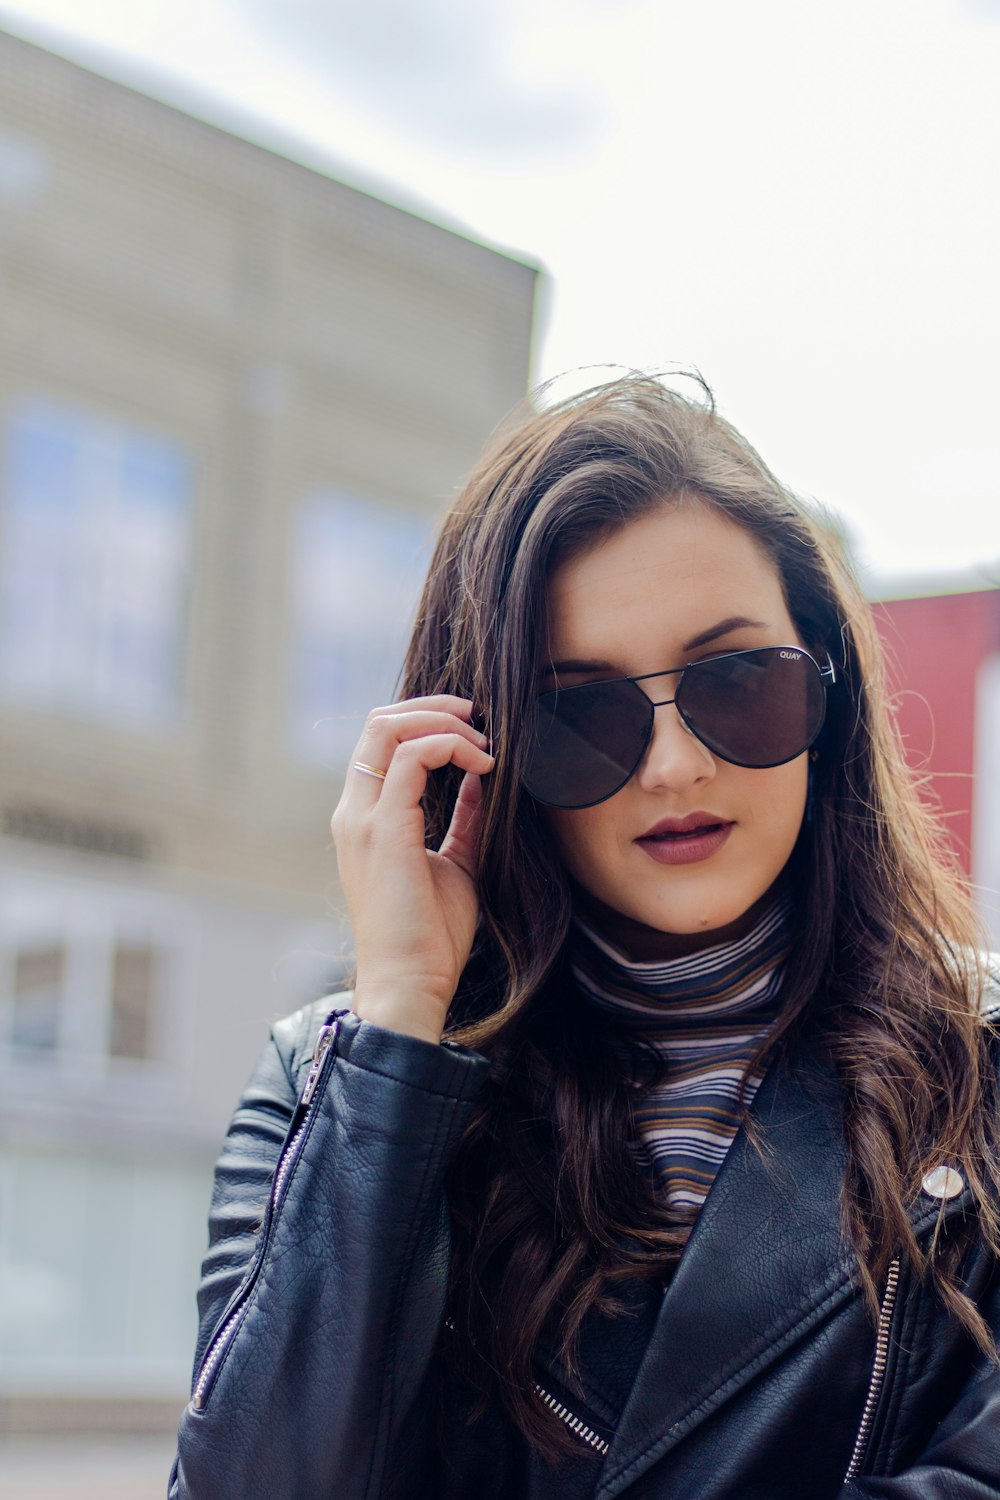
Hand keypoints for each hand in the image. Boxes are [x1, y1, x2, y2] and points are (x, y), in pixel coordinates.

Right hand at [331, 696, 494, 1044]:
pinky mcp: (383, 829)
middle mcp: (354, 811)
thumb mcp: (456, 862)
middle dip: (436, 708)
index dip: (428, 722)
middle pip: (380, 721)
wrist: (410, 984)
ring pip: (389, 727)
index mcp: (365, 818)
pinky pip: (411, 757)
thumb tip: (481, 778)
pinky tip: (483, 766)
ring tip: (485, 745)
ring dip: (446, 723)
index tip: (477, 734)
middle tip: (481, 720)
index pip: (382, 740)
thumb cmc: (431, 937)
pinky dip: (450, 746)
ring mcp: (363, 818)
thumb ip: (463, 818)